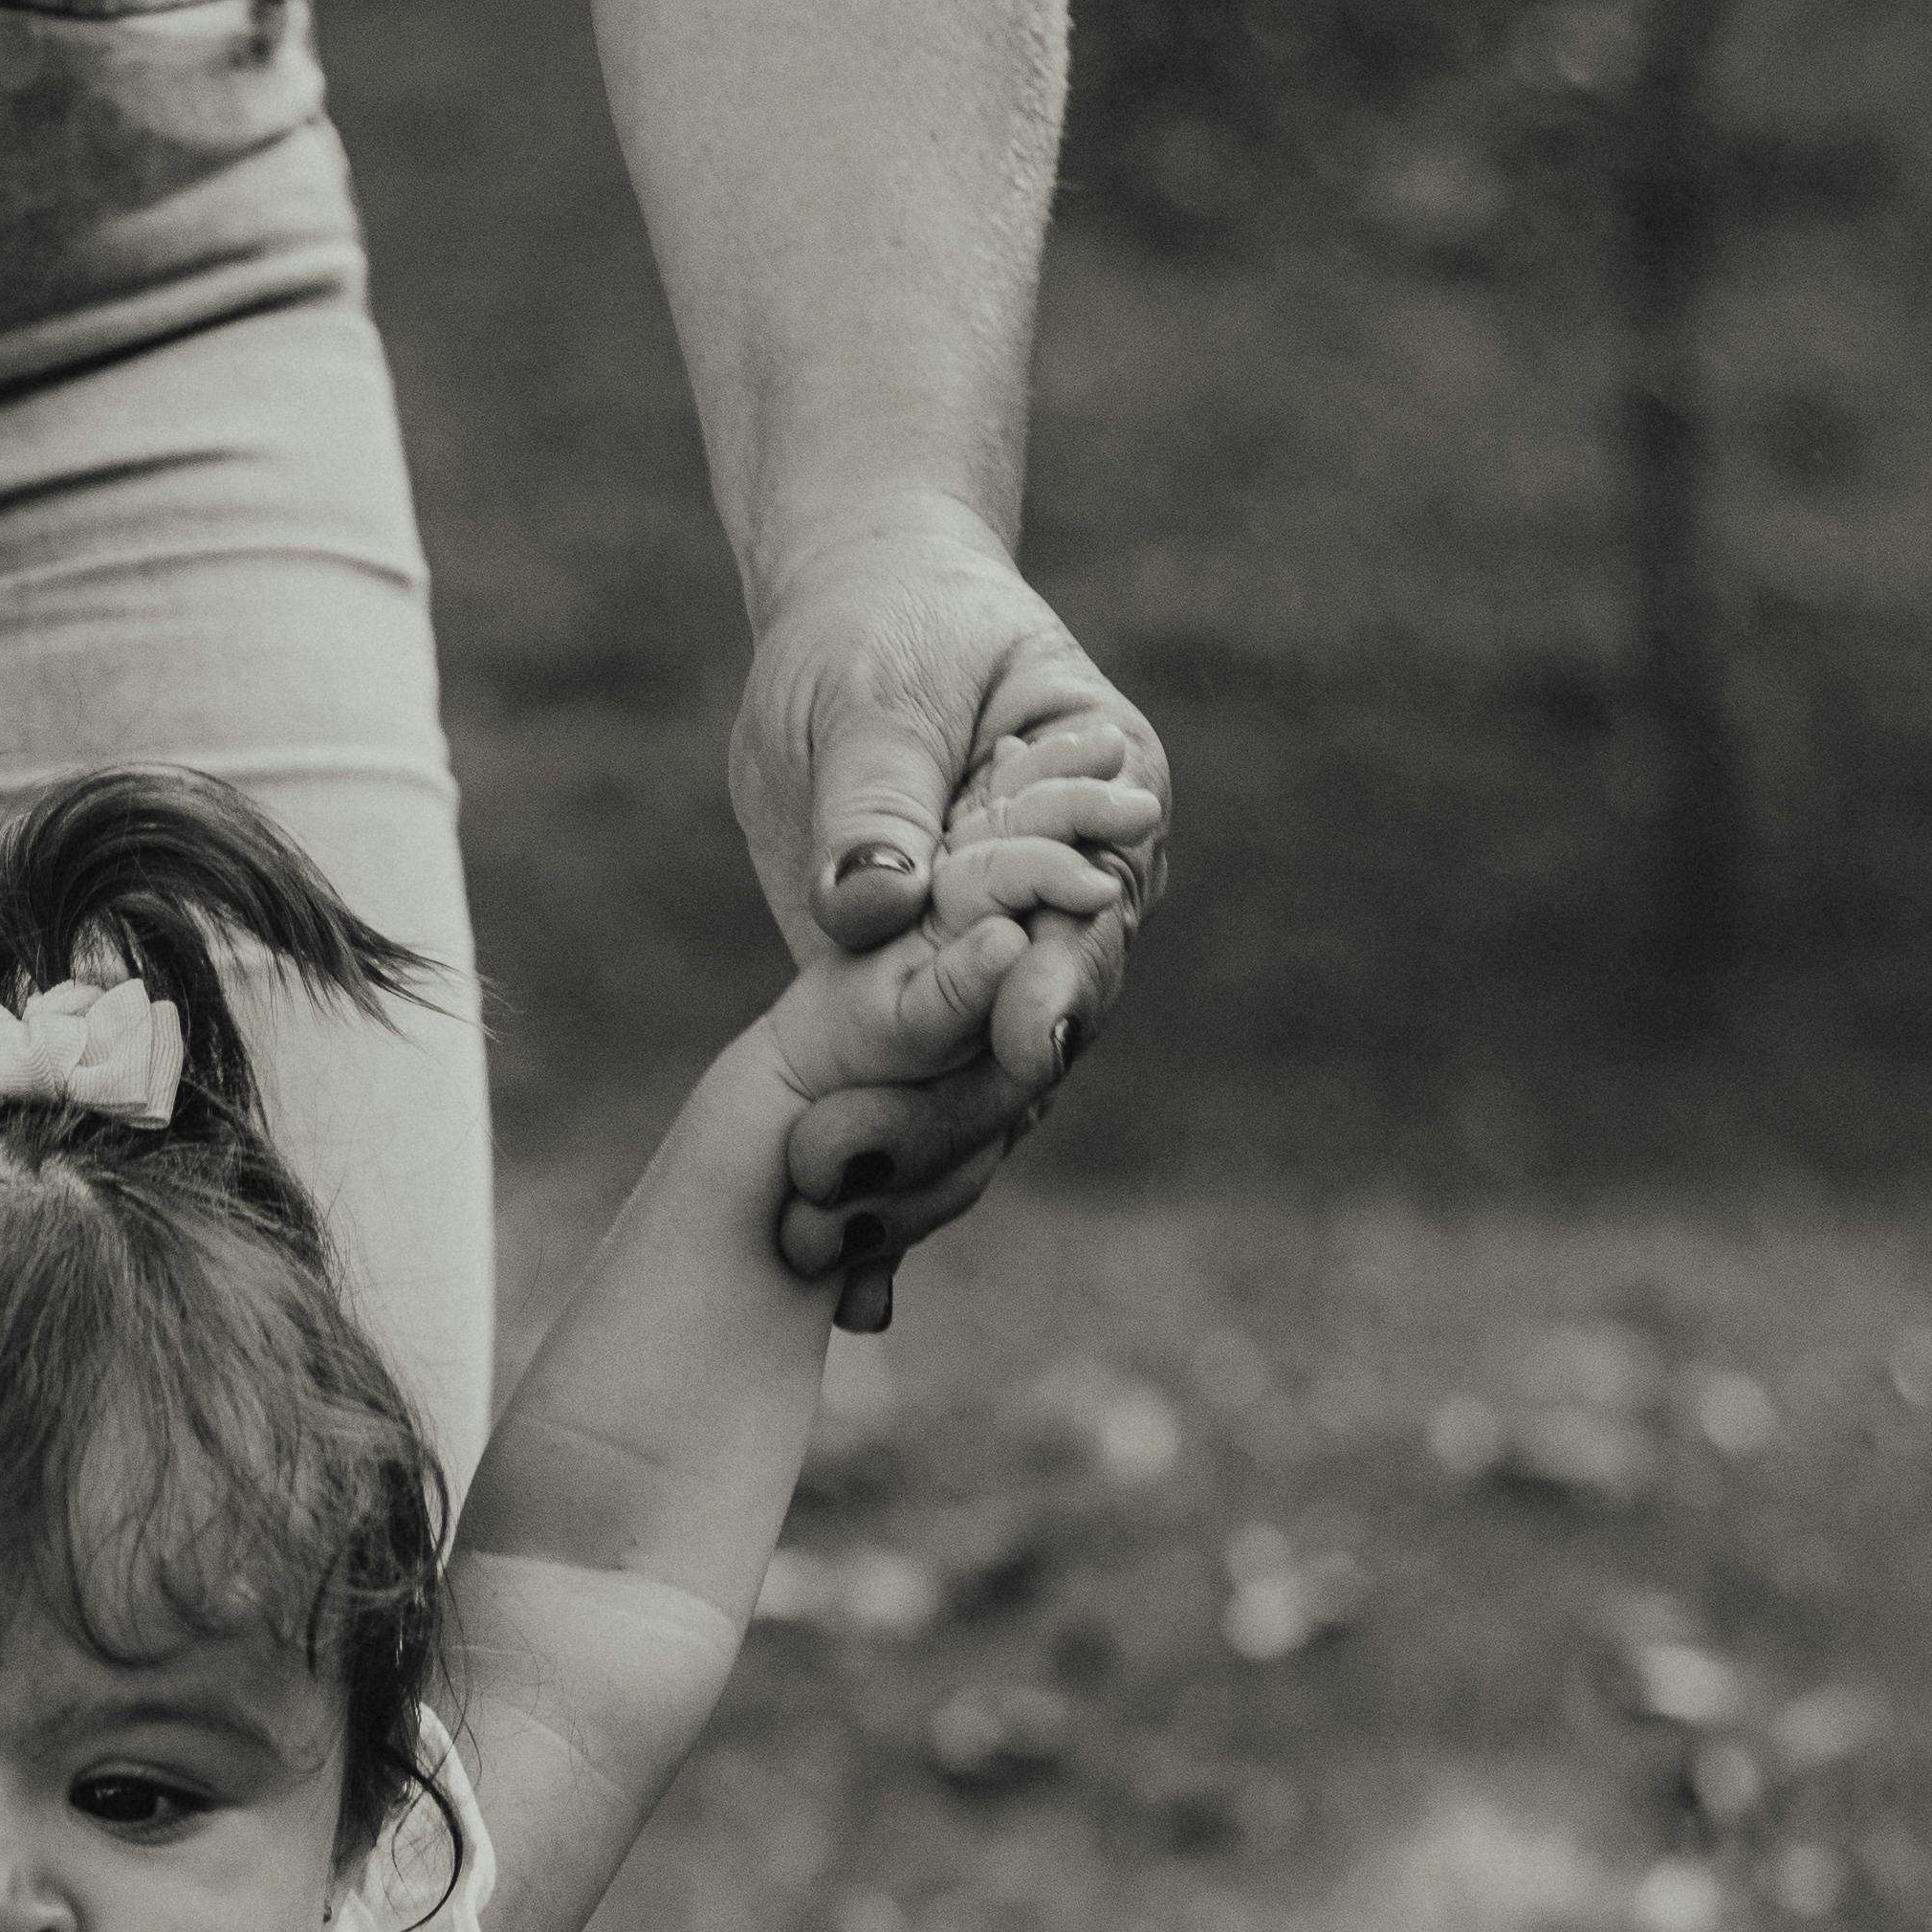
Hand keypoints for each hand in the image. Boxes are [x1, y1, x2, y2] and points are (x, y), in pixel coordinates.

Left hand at [728, 512, 1167, 1318]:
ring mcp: (1002, 983)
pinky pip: (921, 1119)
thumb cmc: (881, 633)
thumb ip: (874, 799)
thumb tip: (872, 906)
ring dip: (909, 1179)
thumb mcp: (872, 693)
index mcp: (1109, 810)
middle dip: (953, 1111)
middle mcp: (1075, 914)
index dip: (1057, 985)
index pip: (1093, 915)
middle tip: (851, 1168)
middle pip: (1040, 1038)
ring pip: (982, 1102)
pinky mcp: (923, 1027)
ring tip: (822, 1248)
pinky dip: (887, 1202)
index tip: (1019, 1044)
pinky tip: (849, 1297)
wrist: (855, 638)